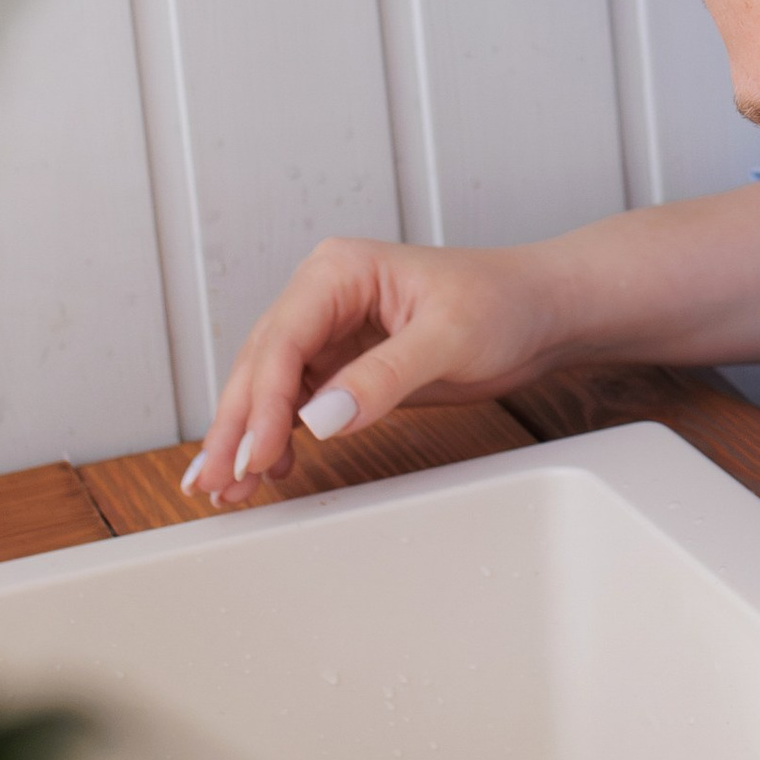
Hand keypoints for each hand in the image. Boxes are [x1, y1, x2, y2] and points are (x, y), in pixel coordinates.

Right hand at [184, 238, 552, 509]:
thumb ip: (384, 377)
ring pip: (270, 387)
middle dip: (238, 425)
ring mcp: (330, 330)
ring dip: (249, 435)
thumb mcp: (448, 339)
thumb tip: (321, 419)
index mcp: (339, 270)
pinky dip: (279, 435)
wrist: (542, 311)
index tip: (257, 453)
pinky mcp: (344, 364)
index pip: (283, 340)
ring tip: (228, 488)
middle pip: (262, 364)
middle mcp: (324, 295)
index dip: (264, 402)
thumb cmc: (503, 304)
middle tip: (217, 481)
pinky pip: (297, 402)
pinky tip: (269, 469)